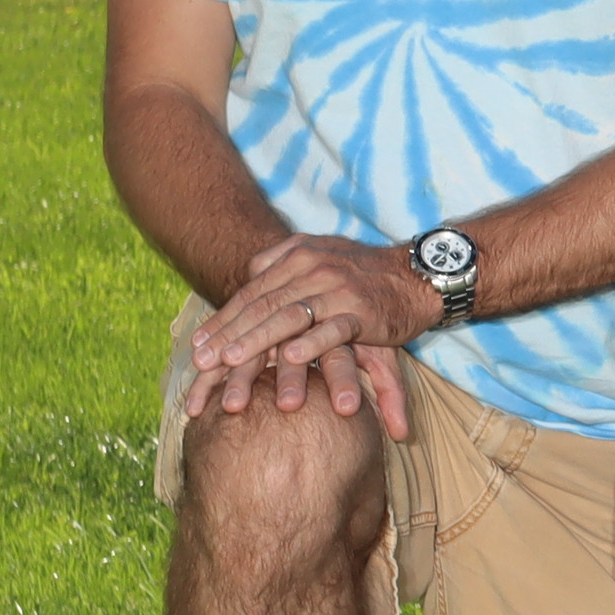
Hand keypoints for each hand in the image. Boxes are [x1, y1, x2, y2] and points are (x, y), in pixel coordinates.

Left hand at [186, 231, 437, 434]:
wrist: (419, 274)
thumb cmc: (366, 271)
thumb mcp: (321, 252)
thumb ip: (283, 260)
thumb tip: (251, 272)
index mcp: (297, 257)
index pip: (251, 292)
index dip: (221, 321)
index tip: (195, 347)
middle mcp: (313, 269)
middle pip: (261, 306)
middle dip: (228, 336)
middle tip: (200, 363)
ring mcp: (338, 289)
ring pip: (289, 317)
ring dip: (257, 341)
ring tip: (230, 361)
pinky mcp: (363, 310)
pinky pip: (333, 329)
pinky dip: (312, 344)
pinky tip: (291, 358)